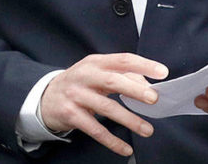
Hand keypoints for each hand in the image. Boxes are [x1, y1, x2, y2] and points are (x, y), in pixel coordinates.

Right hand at [40, 53, 167, 157]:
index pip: (123, 60)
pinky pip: (95, 130)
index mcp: (96, 62)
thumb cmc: (80, 83)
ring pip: (107, 108)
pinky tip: (125, 147)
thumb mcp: (97, 72)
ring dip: (129, 120)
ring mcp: (76, 96)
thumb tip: (147, 85)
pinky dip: (112, 140)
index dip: (144, 65)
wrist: (44, 97)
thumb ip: (121, 75)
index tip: (162, 72)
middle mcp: (85, 76)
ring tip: (147, 129)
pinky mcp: (71, 115)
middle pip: (114, 81)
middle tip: (154, 99)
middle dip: (136, 90)